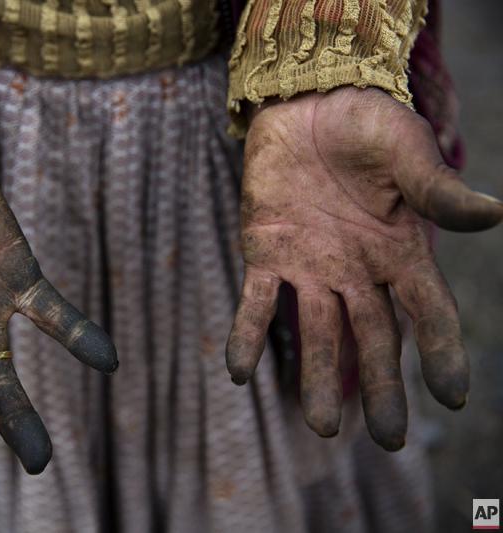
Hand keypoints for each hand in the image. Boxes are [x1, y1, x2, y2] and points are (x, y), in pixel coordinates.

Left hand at [227, 87, 501, 450]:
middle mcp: (356, 270)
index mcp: (399, 251)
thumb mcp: (407, 153)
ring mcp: (309, 266)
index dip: (441, 353)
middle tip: (388, 438)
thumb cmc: (367, 125)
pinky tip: (238, 372)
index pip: (427, 312)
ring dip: (317, 377)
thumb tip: (495, 215)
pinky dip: (247, 336)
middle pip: (373, 338)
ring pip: (316, 331)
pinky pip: (255, 303)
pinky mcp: (265, 253)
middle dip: (381, 387)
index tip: (450, 397)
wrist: (306, 103)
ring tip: (321, 427)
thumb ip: (439, 191)